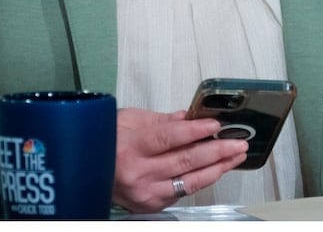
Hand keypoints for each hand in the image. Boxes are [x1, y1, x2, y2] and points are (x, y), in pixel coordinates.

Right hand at [111, 107, 246, 213]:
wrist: (85, 172)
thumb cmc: (103, 144)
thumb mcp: (124, 121)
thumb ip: (158, 121)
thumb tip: (188, 118)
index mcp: (128, 147)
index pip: (167, 137)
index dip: (194, 131)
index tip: (214, 125)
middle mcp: (137, 173)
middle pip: (185, 160)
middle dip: (216, 150)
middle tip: (236, 142)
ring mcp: (146, 192)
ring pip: (191, 180)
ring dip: (218, 167)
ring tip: (235, 156)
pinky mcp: (152, 205)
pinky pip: (184, 191)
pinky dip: (202, 179)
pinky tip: (216, 169)